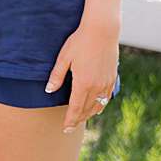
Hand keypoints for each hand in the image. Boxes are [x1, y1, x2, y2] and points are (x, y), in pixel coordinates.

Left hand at [48, 16, 119, 132]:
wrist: (102, 32)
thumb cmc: (79, 42)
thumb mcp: (64, 58)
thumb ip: (57, 76)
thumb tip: (49, 90)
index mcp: (83, 83)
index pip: (75, 108)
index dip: (70, 120)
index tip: (65, 129)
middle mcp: (96, 87)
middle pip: (86, 109)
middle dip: (78, 119)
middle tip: (70, 128)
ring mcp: (106, 83)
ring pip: (98, 105)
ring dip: (89, 114)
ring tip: (80, 119)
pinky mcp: (112, 78)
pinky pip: (106, 98)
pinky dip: (100, 106)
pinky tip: (96, 107)